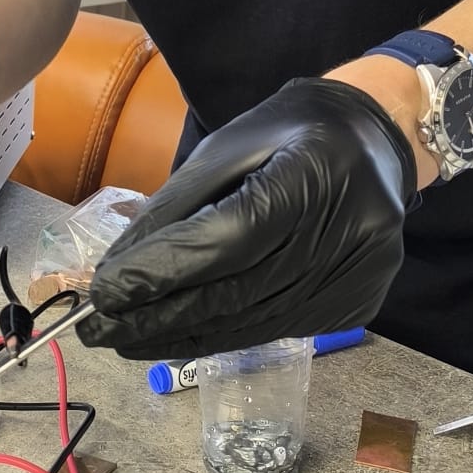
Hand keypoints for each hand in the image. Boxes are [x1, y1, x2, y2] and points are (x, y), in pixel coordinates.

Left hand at [77, 79, 416, 360]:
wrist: (374, 140)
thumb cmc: (289, 133)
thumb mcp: (227, 146)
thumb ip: (176, 206)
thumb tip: (118, 267)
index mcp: (313, 171)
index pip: (228, 237)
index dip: (164, 270)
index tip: (104, 292)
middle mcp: (348, 229)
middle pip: (237, 291)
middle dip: (158, 316)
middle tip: (98, 329)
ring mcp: (359, 274)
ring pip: (254, 324)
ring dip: (182, 337)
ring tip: (126, 338)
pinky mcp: (359, 303)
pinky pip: (277, 330)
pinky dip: (223, 336)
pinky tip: (181, 336)